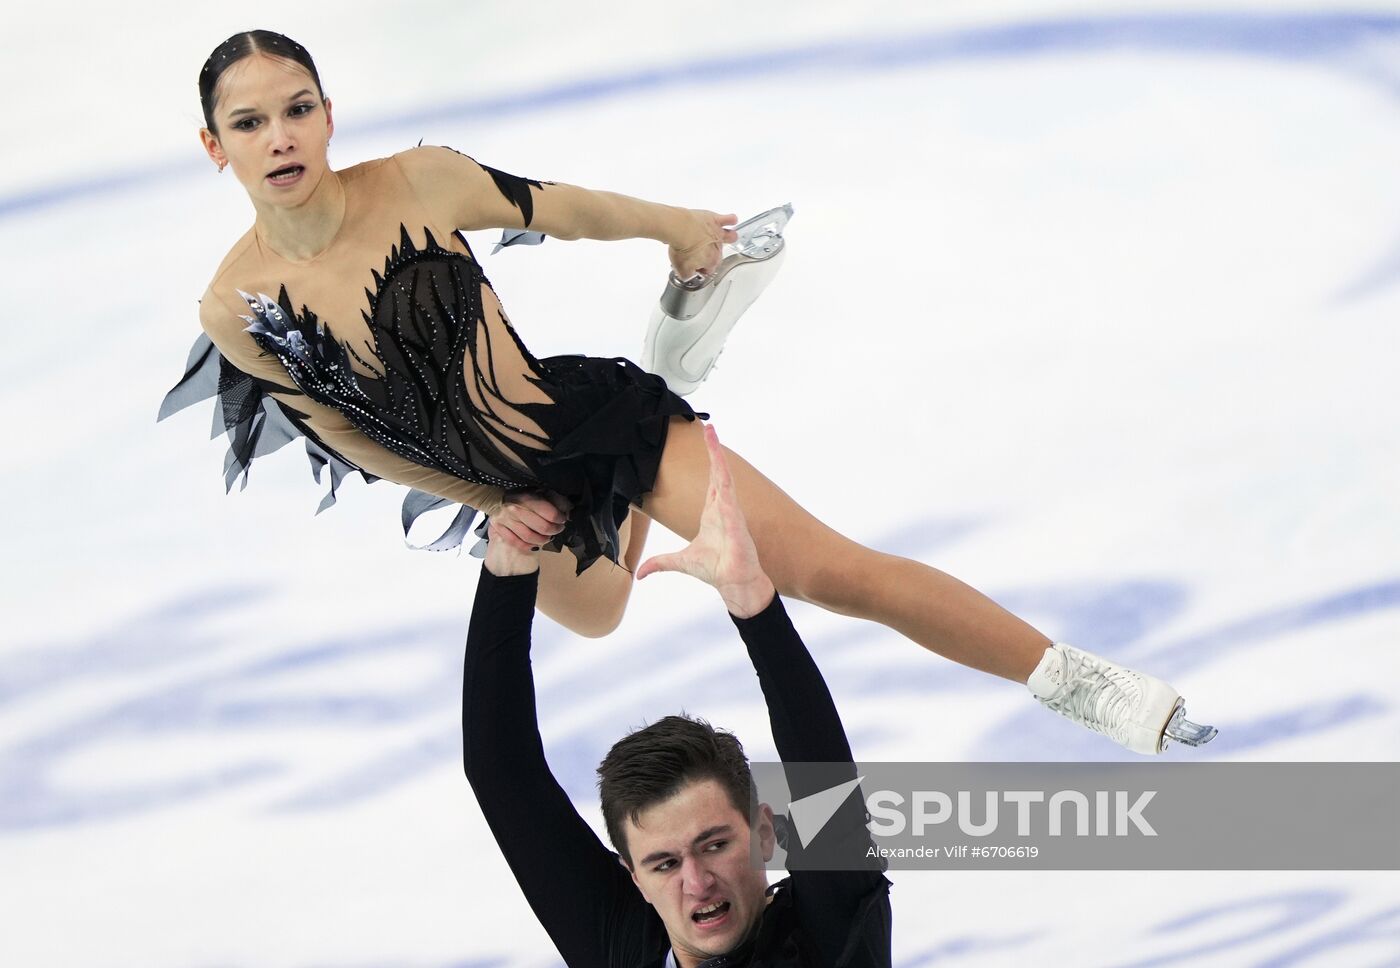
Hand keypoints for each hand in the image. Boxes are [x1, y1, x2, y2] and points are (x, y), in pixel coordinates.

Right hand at [484, 491, 568, 575]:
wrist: (494, 499)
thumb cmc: (520, 496)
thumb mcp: (538, 491)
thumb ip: (554, 499)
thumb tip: (568, 509)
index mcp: (527, 498)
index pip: (549, 513)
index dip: (559, 518)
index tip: (562, 519)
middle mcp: (516, 510)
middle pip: (542, 527)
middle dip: (554, 530)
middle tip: (558, 529)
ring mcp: (507, 521)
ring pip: (530, 537)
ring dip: (543, 540)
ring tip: (548, 537)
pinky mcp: (500, 530)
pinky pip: (517, 543)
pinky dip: (528, 546)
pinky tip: (535, 544)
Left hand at [636, 424, 774, 617]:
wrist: (733, 584)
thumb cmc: (715, 570)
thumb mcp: (680, 562)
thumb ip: (660, 563)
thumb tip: (640, 574)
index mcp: (713, 513)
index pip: (712, 481)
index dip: (710, 461)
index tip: (707, 441)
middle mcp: (722, 508)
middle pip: (718, 471)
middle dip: (714, 449)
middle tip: (709, 427)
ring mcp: (730, 511)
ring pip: (724, 475)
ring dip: (718, 454)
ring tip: (713, 433)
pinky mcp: (735, 519)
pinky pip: (730, 493)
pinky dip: (725, 476)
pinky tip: (720, 463)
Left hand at [667, 209, 738, 281]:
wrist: (680, 228)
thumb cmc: (681, 245)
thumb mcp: (680, 268)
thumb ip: (687, 275)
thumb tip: (688, 277)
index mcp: (711, 261)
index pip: (709, 269)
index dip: (702, 269)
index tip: (695, 267)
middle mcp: (717, 248)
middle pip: (718, 254)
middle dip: (712, 255)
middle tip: (702, 253)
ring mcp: (717, 233)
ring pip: (730, 237)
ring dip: (729, 238)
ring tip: (729, 237)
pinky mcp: (715, 220)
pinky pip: (728, 219)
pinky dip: (731, 219)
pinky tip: (732, 220)